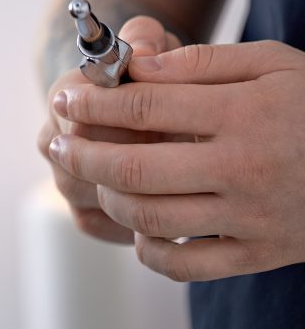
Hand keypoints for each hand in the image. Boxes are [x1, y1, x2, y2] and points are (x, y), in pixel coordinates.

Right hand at [38, 16, 182, 243]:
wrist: (130, 102)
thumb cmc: (145, 70)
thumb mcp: (150, 43)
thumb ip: (145, 38)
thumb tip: (142, 52)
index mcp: (64, 98)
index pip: (82, 120)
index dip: (129, 126)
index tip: (171, 122)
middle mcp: (53, 142)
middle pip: (83, 167)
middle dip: (136, 165)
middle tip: (180, 158)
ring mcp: (65, 180)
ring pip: (92, 199)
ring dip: (136, 194)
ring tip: (180, 183)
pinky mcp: (82, 212)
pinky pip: (103, 225)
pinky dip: (135, 220)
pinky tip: (170, 206)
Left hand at [48, 40, 304, 281]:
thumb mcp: (272, 63)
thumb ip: (201, 63)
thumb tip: (139, 66)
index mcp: (242, 114)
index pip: (143, 108)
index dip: (92, 103)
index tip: (64, 98)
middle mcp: (242, 169)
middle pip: (135, 169)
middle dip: (80, 154)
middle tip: (56, 142)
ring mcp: (251, 217)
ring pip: (151, 218)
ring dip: (106, 198)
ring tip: (90, 179)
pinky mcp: (261, 253)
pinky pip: (187, 265)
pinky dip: (149, 250)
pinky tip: (137, 226)